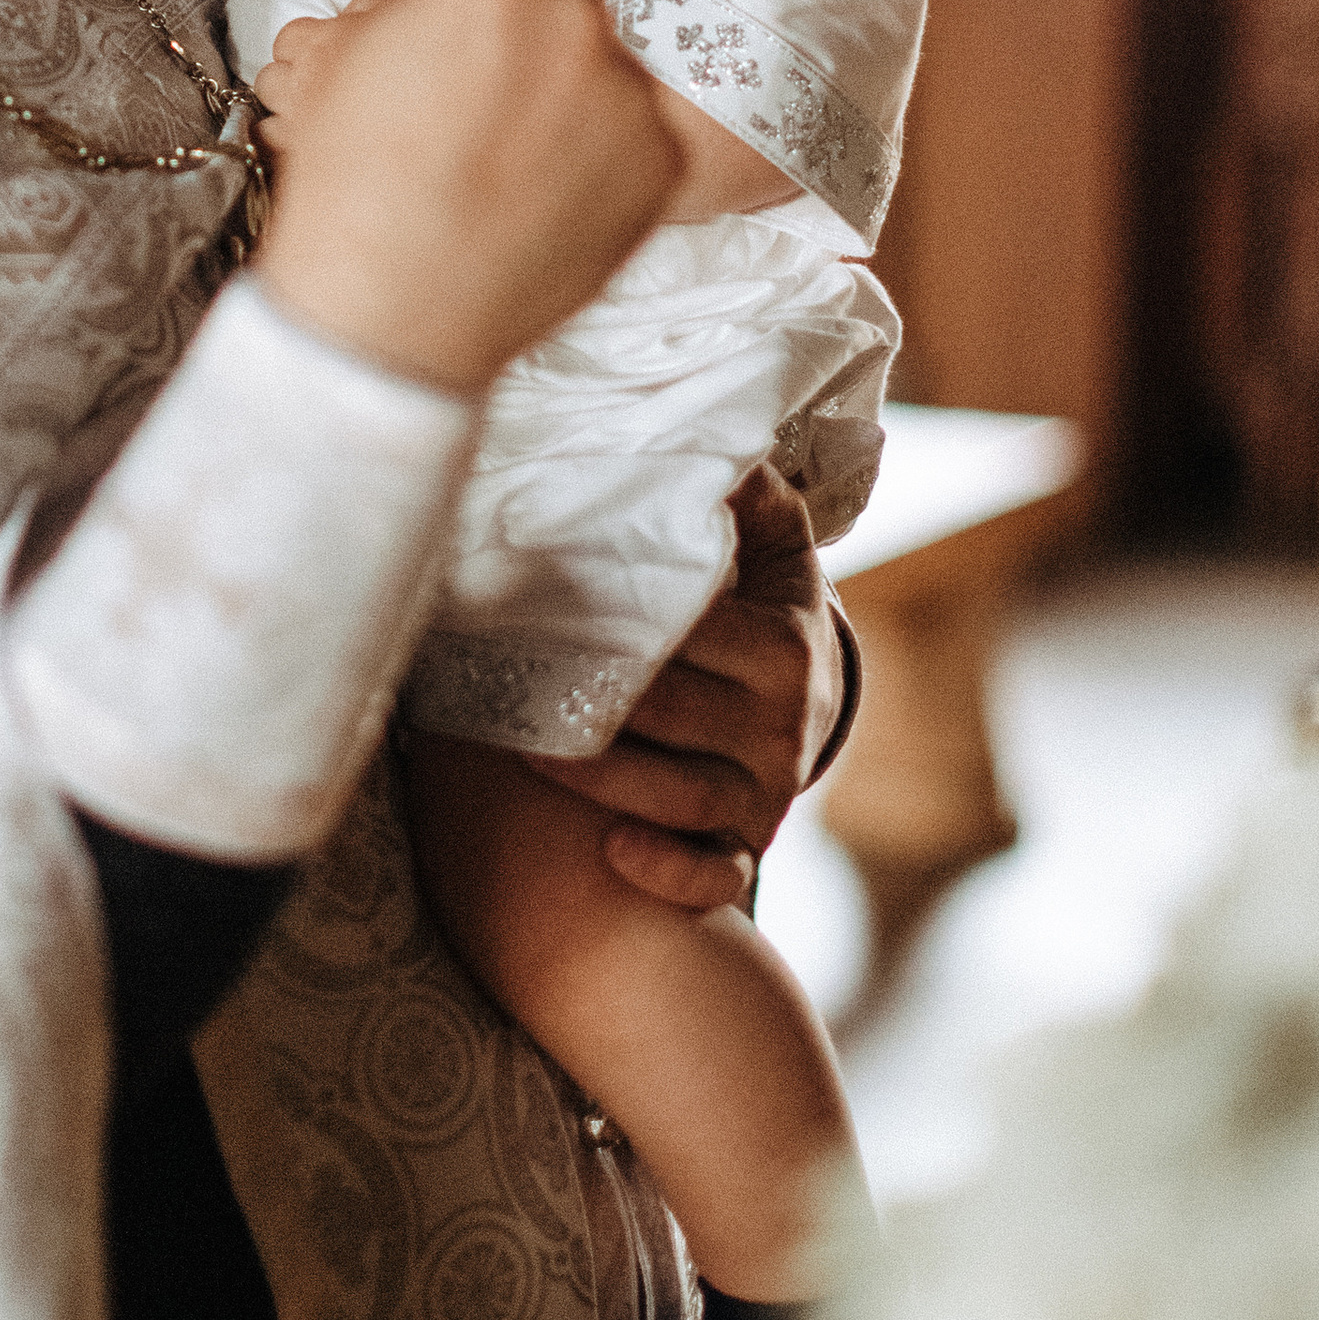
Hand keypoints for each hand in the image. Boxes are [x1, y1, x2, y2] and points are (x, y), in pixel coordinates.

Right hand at [253, 0, 683, 393]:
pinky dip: (602, 139)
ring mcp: (623, 89)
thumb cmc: (351, 192)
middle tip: (510, 26)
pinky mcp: (658, 159)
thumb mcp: (348, 57)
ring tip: (522, 130)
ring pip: (610, 43)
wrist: (388, 316)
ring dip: (573, 65)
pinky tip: (549, 178)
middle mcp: (570, 17)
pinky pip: (636, 121)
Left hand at [523, 465, 842, 910]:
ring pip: (678, 796)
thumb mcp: (773, 547)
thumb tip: (718, 443)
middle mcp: (782, 726)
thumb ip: (749, 496)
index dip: (622, 618)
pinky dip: (668, 871)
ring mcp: (764, 793)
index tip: (547, 597)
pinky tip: (612, 852)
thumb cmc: (761, 609)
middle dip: (594, 697)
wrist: (807, 699)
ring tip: (524, 749)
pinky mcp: (746, 844)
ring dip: (598, 779)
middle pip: (673, 715)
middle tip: (511, 674)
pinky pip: (714, 876)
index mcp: (784, 647)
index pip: (695, 634)